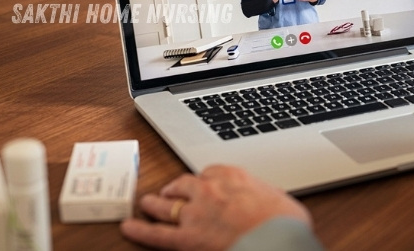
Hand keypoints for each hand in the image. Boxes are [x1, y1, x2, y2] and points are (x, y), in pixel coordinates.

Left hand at [120, 165, 311, 250]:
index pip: (211, 171)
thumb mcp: (280, 199)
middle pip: (185, 183)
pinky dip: (140, 230)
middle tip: (170, 189)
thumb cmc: (285, 222)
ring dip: (155, 202)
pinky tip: (128, 227)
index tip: (206, 183)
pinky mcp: (186, 238)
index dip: (205, 179)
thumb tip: (268, 200)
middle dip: (176, 186)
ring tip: (147, 203)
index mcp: (233, 175)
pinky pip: (157, 233)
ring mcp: (194, 213)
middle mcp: (209, 189)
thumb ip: (265, 196)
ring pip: (167, 203)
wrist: (277, 241)